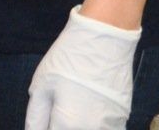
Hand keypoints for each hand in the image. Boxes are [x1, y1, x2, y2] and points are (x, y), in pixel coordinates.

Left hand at [25, 6, 137, 129]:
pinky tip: (87, 106)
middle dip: (60, 124)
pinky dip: (93, 123)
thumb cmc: (69, 58)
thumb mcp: (42, 84)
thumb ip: (36, 117)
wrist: (106, 38)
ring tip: (73, 102)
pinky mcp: (122, 117)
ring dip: (77, 124)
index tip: (46, 117)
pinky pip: (104, 128)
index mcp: (68, 124)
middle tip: (58, 107)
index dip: (45, 127)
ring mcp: (111, 126)